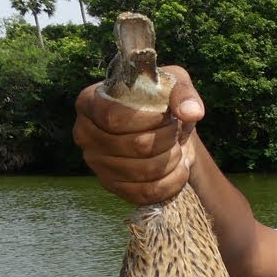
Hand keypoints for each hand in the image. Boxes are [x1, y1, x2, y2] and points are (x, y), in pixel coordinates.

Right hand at [72, 66, 205, 204]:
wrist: (163, 131)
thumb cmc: (161, 103)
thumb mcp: (173, 84)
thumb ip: (182, 92)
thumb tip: (191, 112)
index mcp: (89, 102)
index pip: (114, 117)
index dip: (148, 119)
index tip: (167, 116)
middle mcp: (85, 134)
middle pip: (135, 145)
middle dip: (167, 139)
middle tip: (176, 132)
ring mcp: (96, 163)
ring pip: (144, 170)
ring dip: (172, 159)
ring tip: (178, 148)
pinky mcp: (112, 186)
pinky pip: (146, 192)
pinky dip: (172, 182)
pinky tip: (179, 168)